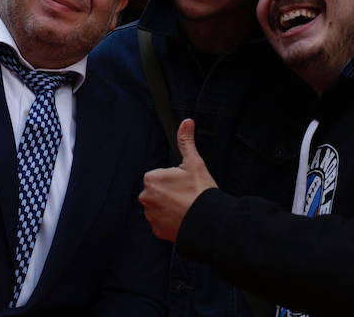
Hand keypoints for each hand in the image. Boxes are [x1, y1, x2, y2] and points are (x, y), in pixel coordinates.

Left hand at [139, 119, 216, 241]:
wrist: (207, 221)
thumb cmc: (200, 191)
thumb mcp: (194, 162)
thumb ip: (186, 141)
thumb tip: (186, 122)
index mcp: (151, 179)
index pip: (159, 176)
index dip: (174, 179)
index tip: (184, 184)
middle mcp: (146, 197)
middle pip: (157, 192)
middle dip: (169, 193)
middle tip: (187, 196)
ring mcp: (151, 215)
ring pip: (159, 207)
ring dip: (169, 207)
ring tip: (186, 207)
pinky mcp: (157, 230)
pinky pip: (162, 223)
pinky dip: (170, 222)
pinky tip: (183, 218)